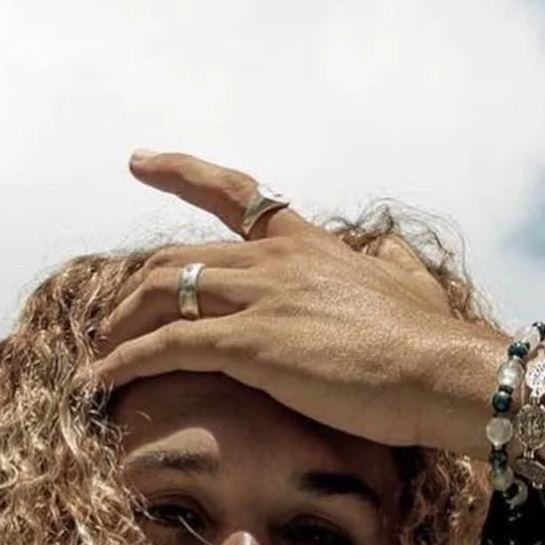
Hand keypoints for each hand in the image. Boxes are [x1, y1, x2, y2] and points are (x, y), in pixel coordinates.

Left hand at [83, 151, 501, 450]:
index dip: (182, 173)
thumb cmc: (432, 342)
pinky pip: (165, 346)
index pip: (238, 196)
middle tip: (111, 318)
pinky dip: (124, 362)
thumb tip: (385, 250)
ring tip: (99, 356)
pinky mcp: (247, 345)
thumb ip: (388, 264)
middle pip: (178, 257)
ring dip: (120, 326)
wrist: (444, 371)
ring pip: (161, 293)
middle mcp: (275, 262)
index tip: (140, 161)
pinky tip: (100, 383)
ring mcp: (259, 299)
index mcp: (308, 246)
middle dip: (134, 289)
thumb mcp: (412, 285)